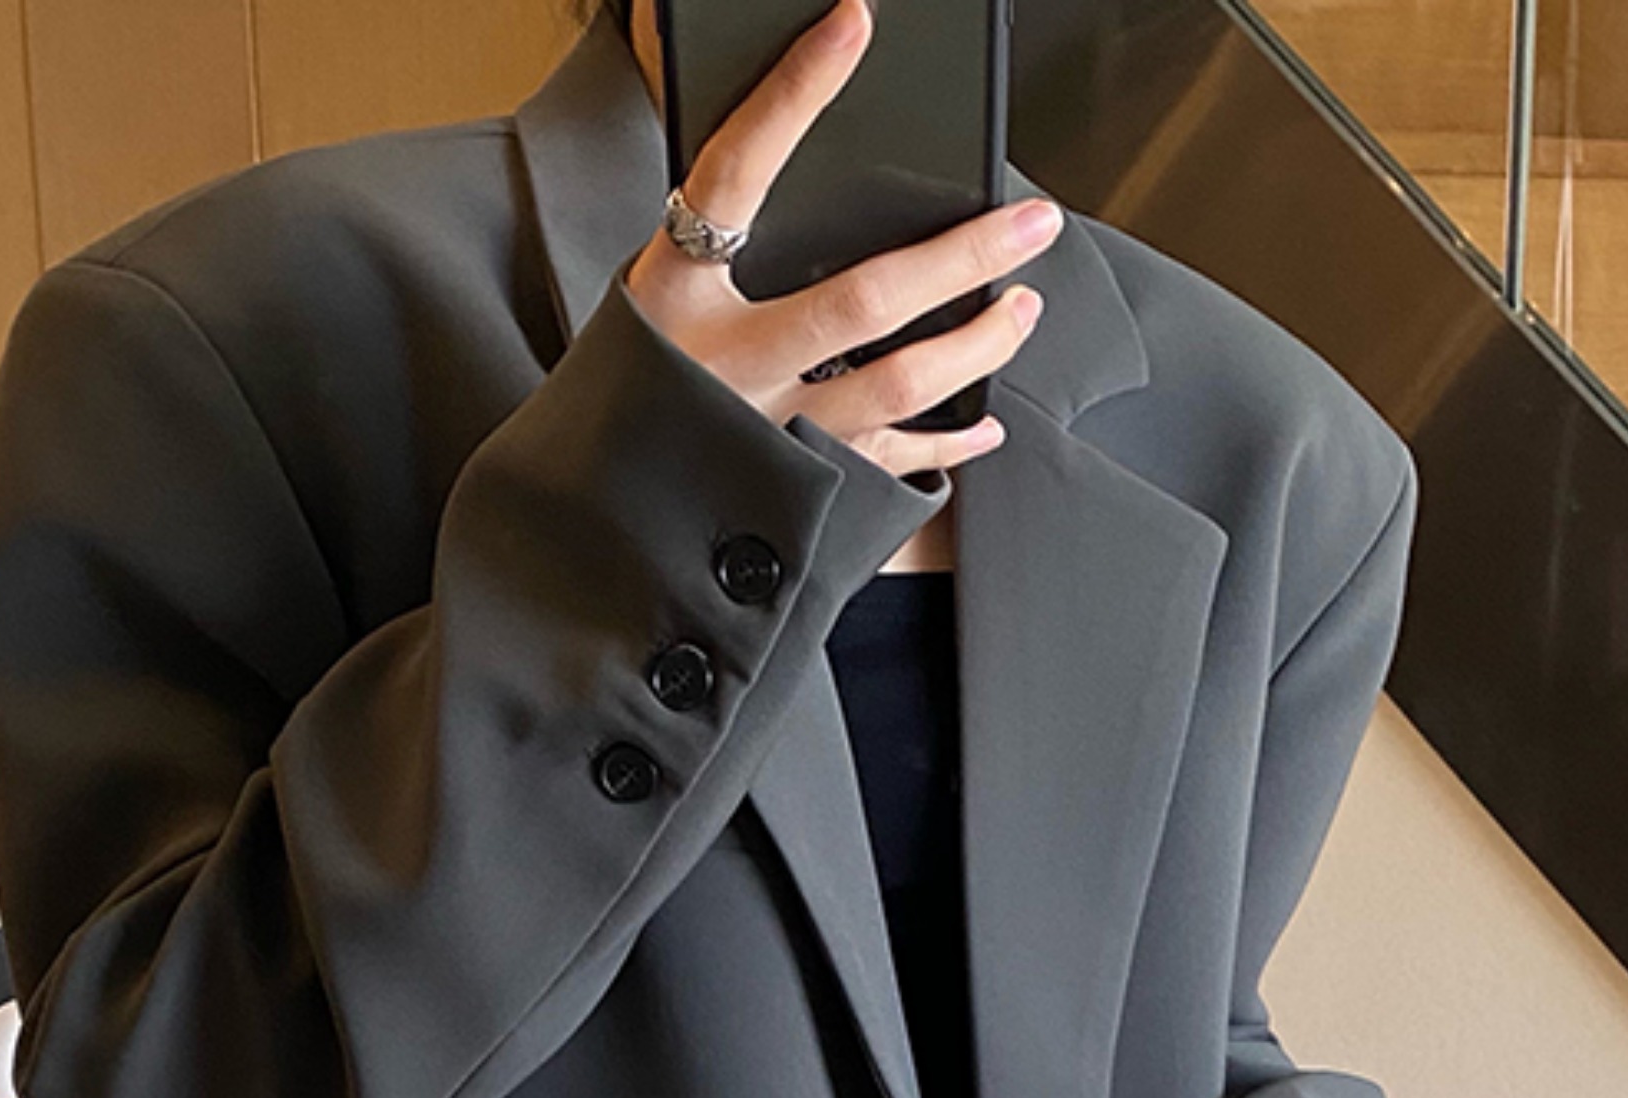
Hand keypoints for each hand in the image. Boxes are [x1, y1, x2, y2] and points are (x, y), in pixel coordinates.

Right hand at [622, 0, 1061, 483]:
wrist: (595, 519)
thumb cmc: (634, 387)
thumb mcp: (653, 296)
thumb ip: (714, 227)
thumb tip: (787, 128)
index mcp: (673, 295)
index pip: (736, 173)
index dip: (794, 94)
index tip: (853, 24)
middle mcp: (724, 367)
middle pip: (862, 301)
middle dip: (962, 255)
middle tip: (1032, 221)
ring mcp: (766, 437)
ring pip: (897, 387)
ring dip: (976, 344)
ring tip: (1022, 306)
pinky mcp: (795, 497)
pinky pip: (890, 467)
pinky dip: (947, 445)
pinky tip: (985, 422)